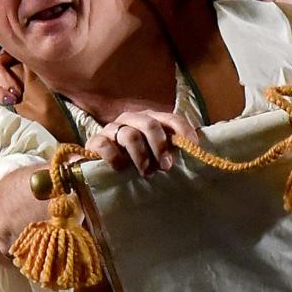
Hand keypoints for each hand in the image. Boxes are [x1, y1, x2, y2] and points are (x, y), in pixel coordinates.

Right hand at [85, 110, 199, 177]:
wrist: (99, 170)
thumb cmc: (134, 163)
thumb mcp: (154, 156)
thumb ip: (170, 151)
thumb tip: (196, 153)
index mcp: (149, 120)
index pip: (170, 118)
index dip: (183, 130)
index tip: (193, 146)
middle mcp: (131, 120)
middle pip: (150, 124)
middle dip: (160, 146)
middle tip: (166, 166)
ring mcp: (112, 129)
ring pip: (130, 135)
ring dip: (141, 156)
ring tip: (146, 173)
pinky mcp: (95, 141)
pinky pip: (106, 145)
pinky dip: (115, 158)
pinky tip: (120, 169)